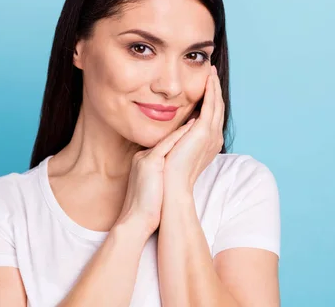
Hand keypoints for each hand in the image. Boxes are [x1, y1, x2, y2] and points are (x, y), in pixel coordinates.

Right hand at [116, 118, 195, 236]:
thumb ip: (161, 175)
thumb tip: (173, 173)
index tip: (194, 125)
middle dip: (183, 127)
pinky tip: (193, 125)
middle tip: (200, 114)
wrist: (135, 220)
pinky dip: (180, 134)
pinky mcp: (149, 163)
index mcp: (144, 161)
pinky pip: (167, 145)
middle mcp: (143, 156)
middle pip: (167, 137)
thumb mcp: (154, 186)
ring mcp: (145, 158)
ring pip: (168, 137)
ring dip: (185, 125)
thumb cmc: (148, 208)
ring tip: (199, 113)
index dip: (180, 135)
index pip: (165, 144)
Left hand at [163, 65, 224, 194]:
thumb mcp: (176, 149)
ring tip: (211, 70)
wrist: (171, 185)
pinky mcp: (205, 131)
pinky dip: (211, 91)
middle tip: (212, 71)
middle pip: (218, 106)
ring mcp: (211, 134)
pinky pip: (211, 105)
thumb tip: (177, 127)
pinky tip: (208, 79)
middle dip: (215, 88)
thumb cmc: (169, 171)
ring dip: (214, 85)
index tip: (206, 84)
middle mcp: (214, 137)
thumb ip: (179, 137)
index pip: (211, 115)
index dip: (210, 98)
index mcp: (208, 142)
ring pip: (217, 103)